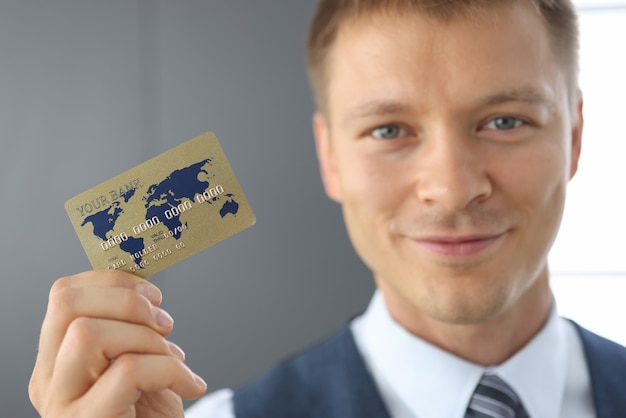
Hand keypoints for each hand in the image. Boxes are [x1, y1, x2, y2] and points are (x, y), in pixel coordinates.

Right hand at [29, 270, 206, 417]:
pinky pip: (127, 371)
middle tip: (163, 324)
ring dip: (147, 338)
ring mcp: (62, 404)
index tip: (153, 296)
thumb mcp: (139, 362)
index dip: (114, 281)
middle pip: (66, 305)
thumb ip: (131, 330)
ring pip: (88, 334)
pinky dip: (170, 369)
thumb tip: (149, 292)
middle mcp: (50, 379)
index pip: (64, 294)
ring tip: (174, 359)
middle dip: (127, 301)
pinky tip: (189, 385)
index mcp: (59, 357)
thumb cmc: (149, 416)